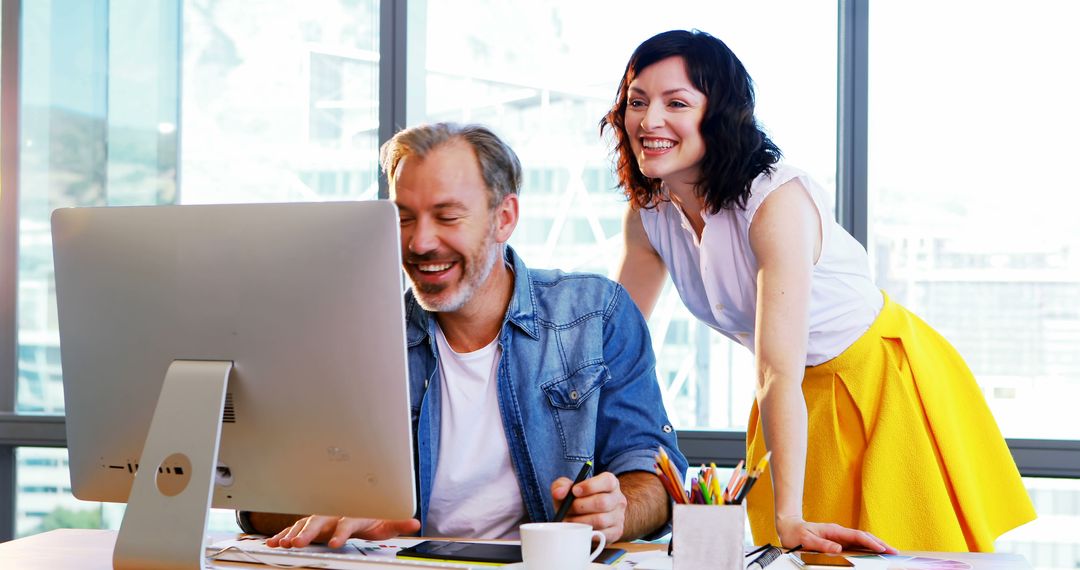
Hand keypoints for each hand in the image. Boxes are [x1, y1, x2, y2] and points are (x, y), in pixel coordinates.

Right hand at [265, 515, 419, 548]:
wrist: (361, 501)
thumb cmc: (372, 514)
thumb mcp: (387, 521)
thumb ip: (398, 523)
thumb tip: (414, 522)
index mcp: (352, 514)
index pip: (346, 522)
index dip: (341, 532)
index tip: (336, 542)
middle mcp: (334, 514)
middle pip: (319, 521)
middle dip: (307, 532)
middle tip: (298, 544)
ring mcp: (322, 518)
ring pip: (304, 524)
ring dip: (291, 533)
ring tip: (281, 543)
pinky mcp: (312, 524)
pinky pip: (295, 528)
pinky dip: (283, 534)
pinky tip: (273, 542)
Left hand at [550, 471, 626, 541]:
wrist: (591, 516)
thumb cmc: (579, 499)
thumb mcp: (569, 489)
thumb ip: (561, 486)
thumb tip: (559, 493)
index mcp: (610, 483)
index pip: (607, 481)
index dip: (590, 486)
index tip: (574, 491)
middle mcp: (618, 499)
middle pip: (602, 502)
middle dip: (580, 506)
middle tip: (568, 509)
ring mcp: (619, 516)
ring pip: (601, 520)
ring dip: (581, 522)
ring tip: (570, 520)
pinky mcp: (616, 532)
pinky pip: (602, 535)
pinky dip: (587, 533)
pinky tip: (579, 529)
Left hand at [775, 515, 896, 554]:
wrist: (789, 526)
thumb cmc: (796, 533)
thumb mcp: (806, 540)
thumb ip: (822, 544)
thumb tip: (838, 549)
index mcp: (834, 530)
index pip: (857, 536)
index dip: (871, 543)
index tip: (882, 549)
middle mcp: (839, 532)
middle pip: (864, 536)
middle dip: (880, 543)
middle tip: (895, 551)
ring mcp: (840, 535)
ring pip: (862, 539)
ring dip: (876, 545)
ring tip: (889, 552)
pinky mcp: (838, 540)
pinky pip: (856, 543)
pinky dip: (867, 547)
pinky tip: (874, 552)